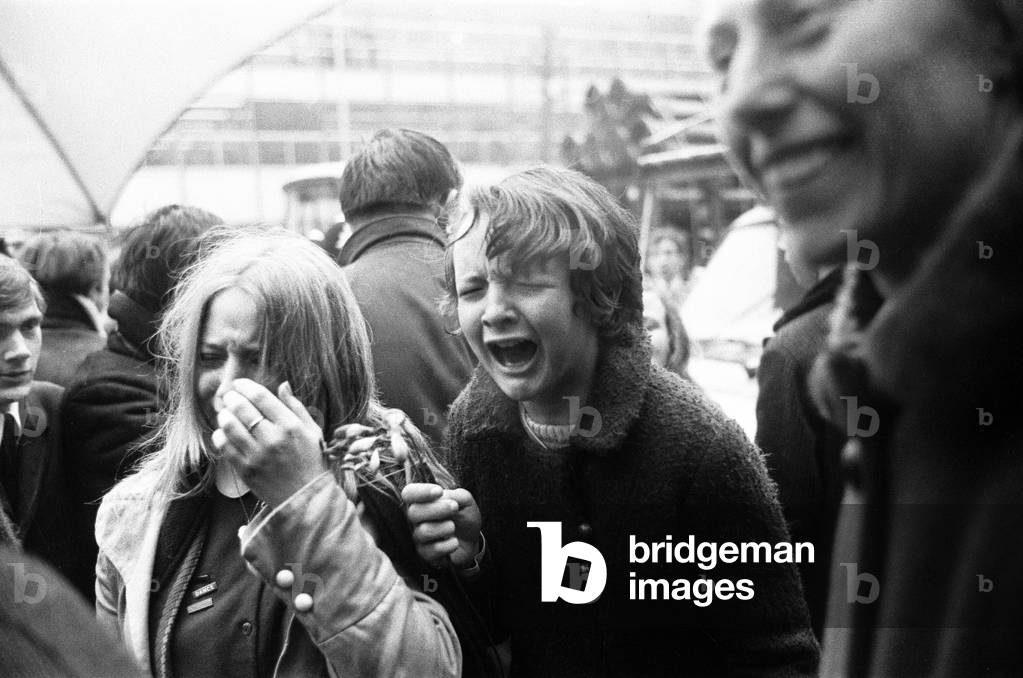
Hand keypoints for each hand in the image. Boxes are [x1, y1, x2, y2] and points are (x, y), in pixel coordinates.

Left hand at [212, 379, 325, 507]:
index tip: (239, 384)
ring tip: (225, 413)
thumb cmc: (312, 461)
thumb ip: (296, 406)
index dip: (246, 386)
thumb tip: (282, 385)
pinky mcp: (246, 470)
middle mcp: (274, 438)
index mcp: (291, 426)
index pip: (261, 397)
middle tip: (228, 397)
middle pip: (243, 408)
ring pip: (230, 426)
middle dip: (231, 398)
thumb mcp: (312, 431)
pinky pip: (225, 447)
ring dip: (224, 415)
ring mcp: (258, 455)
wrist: (306, 498)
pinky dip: (220, 436)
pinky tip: (223, 433)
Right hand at [403, 483, 481, 568]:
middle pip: (413, 512)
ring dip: (443, 527)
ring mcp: (418, 537)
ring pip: (423, 531)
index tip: (439, 492)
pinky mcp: (425, 554)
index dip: (421, 492)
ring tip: (453, 526)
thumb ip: (455, 495)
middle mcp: (416, 519)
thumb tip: (442, 498)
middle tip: (454, 507)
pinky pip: (431, 550)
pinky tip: (455, 542)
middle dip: (436, 508)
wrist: (471, 540)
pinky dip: (447, 545)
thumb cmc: (464, 516)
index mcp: (422, 501)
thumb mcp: (465, 501)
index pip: (408, 493)